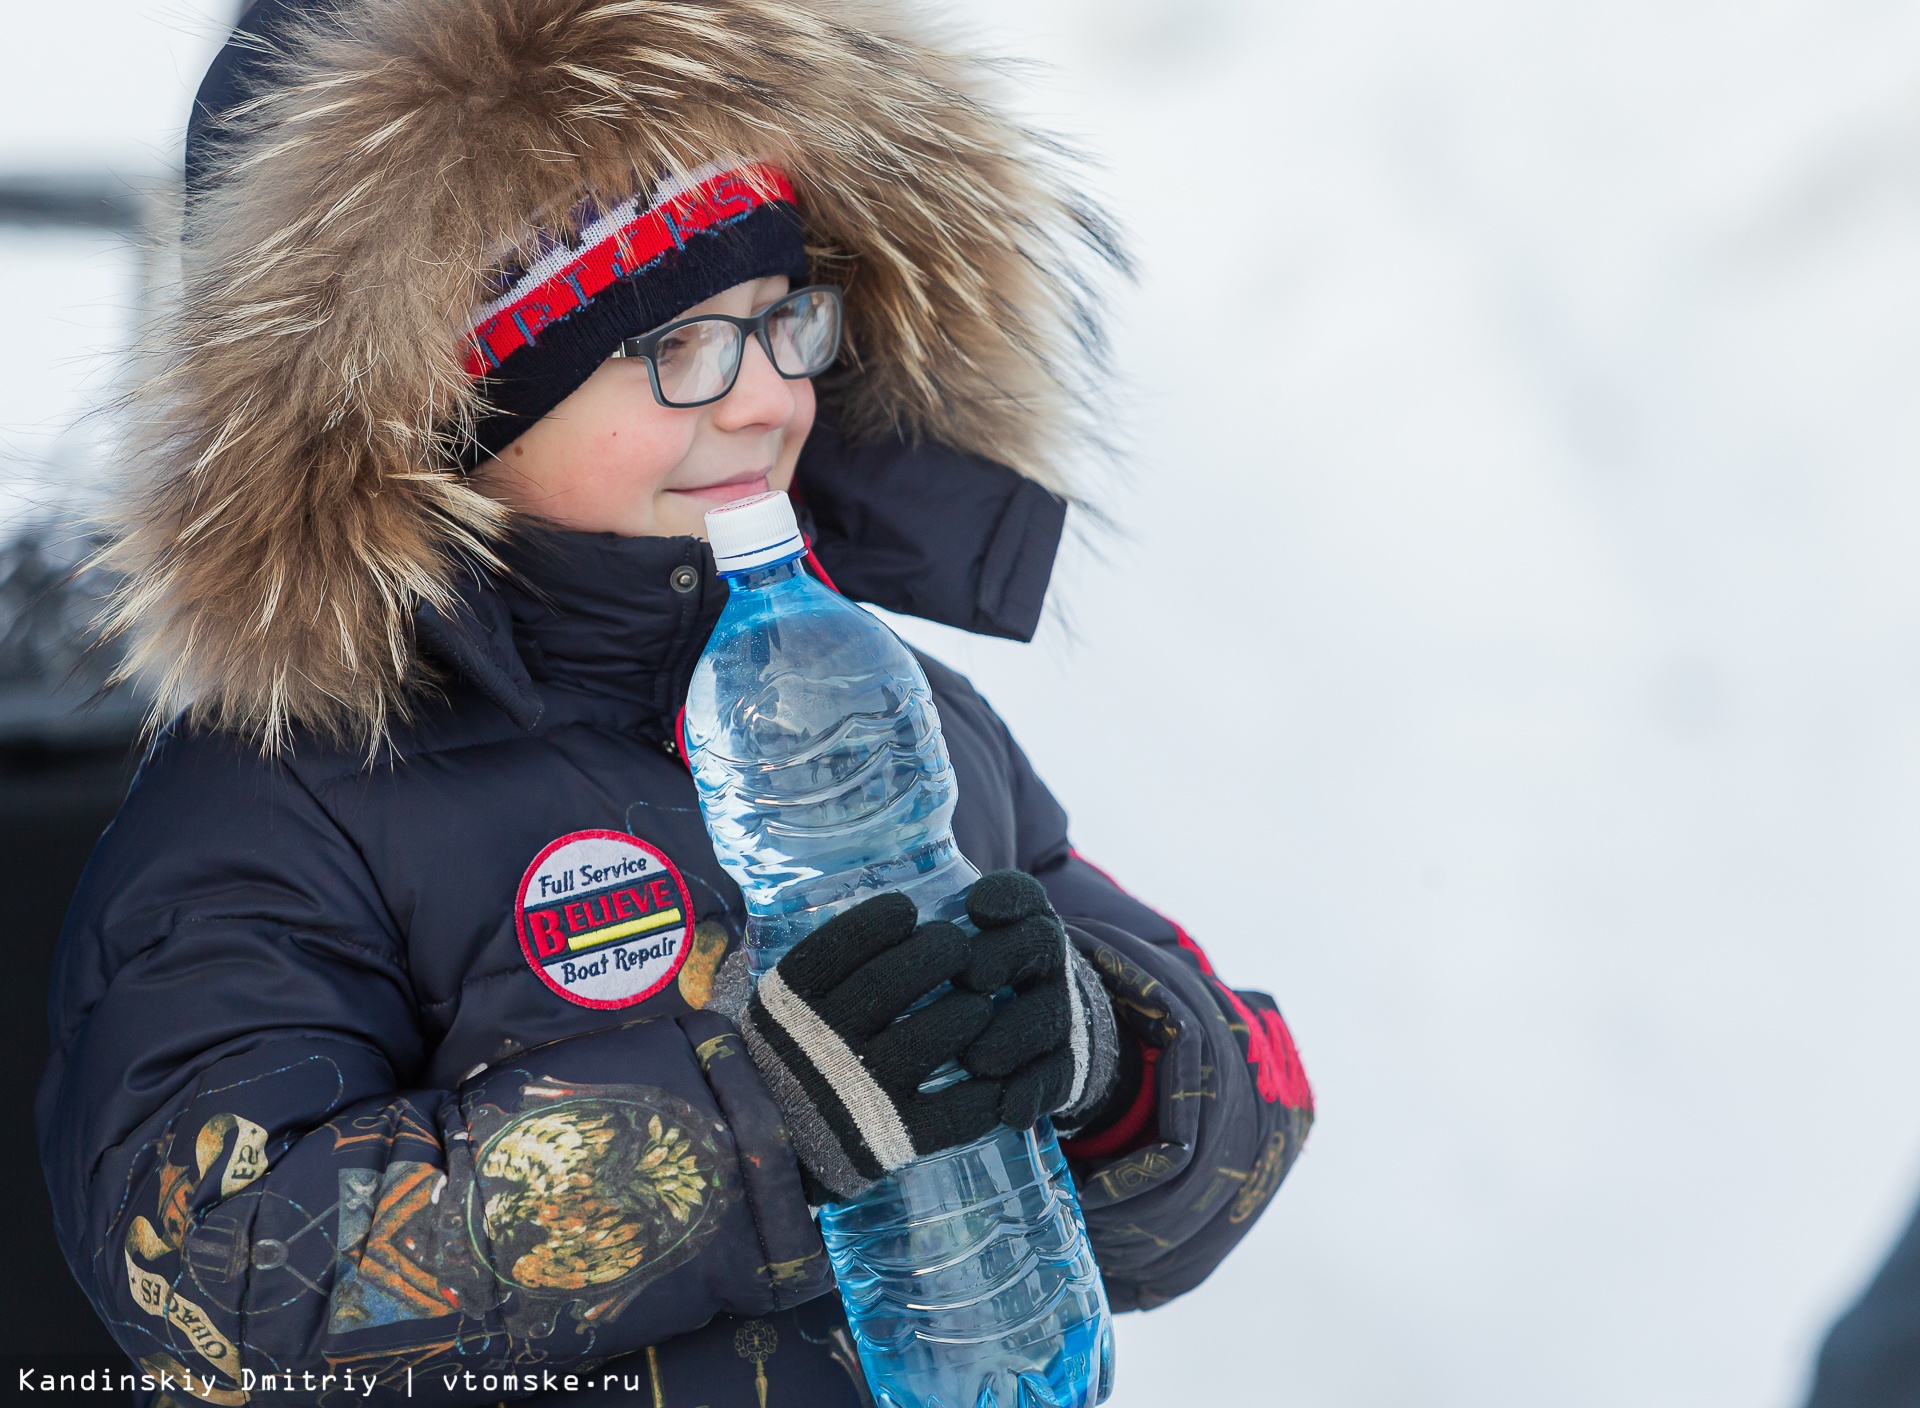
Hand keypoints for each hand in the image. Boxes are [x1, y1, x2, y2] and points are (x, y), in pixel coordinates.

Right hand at [735, 871, 1118, 1201]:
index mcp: (788, 1005)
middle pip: (891, 983)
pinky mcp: (893, 1138)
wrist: (771, 1148)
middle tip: (958, 946)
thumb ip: (818, 971)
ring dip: (967, 1010)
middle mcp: (820, 1045)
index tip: (908, 910)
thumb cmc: (790, 1060)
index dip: (881, 920)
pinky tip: (993, 1068)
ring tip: (978, 1000)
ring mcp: (859, 1092)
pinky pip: (955, 1109)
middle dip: (938, 953)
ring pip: (931, 1036)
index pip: (838, 946)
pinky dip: (983, 1088)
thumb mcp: (781, 1009)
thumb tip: (889, 910)